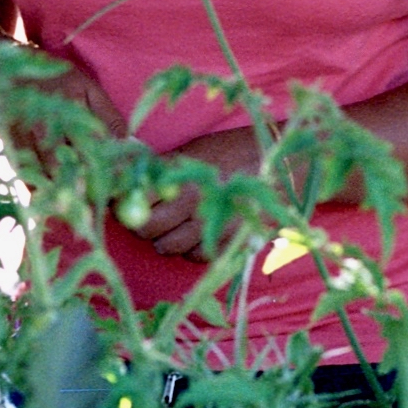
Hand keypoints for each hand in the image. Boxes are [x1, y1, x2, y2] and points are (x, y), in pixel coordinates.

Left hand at [120, 125, 265, 257]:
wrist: (280, 163)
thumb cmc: (235, 150)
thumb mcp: (196, 151)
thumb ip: (165, 169)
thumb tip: (130, 177)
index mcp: (181, 176)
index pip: (136, 198)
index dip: (126, 202)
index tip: (128, 201)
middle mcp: (192, 203)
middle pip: (146, 228)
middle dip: (143, 224)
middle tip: (151, 216)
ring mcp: (210, 225)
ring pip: (168, 247)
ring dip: (165, 239)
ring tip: (174, 226)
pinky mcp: (228, 242)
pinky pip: (196, 256)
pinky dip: (191, 250)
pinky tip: (197, 235)